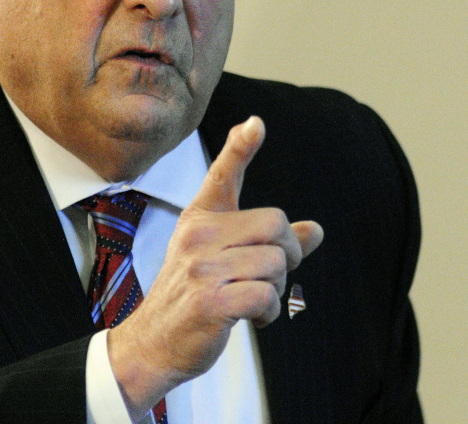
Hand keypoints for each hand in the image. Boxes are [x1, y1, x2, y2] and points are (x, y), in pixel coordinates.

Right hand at [106, 116, 323, 417]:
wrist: (151, 343)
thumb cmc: (190, 297)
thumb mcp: (221, 259)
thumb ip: (264, 241)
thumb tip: (316, 231)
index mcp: (200, 220)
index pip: (223, 175)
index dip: (241, 147)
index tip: (256, 125)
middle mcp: (198, 236)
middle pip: (276, 224)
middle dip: (287, 253)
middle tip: (269, 276)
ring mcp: (201, 267)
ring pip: (276, 263)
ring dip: (276, 290)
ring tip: (254, 301)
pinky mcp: (210, 300)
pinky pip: (265, 295)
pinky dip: (268, 312)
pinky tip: (253, 319)